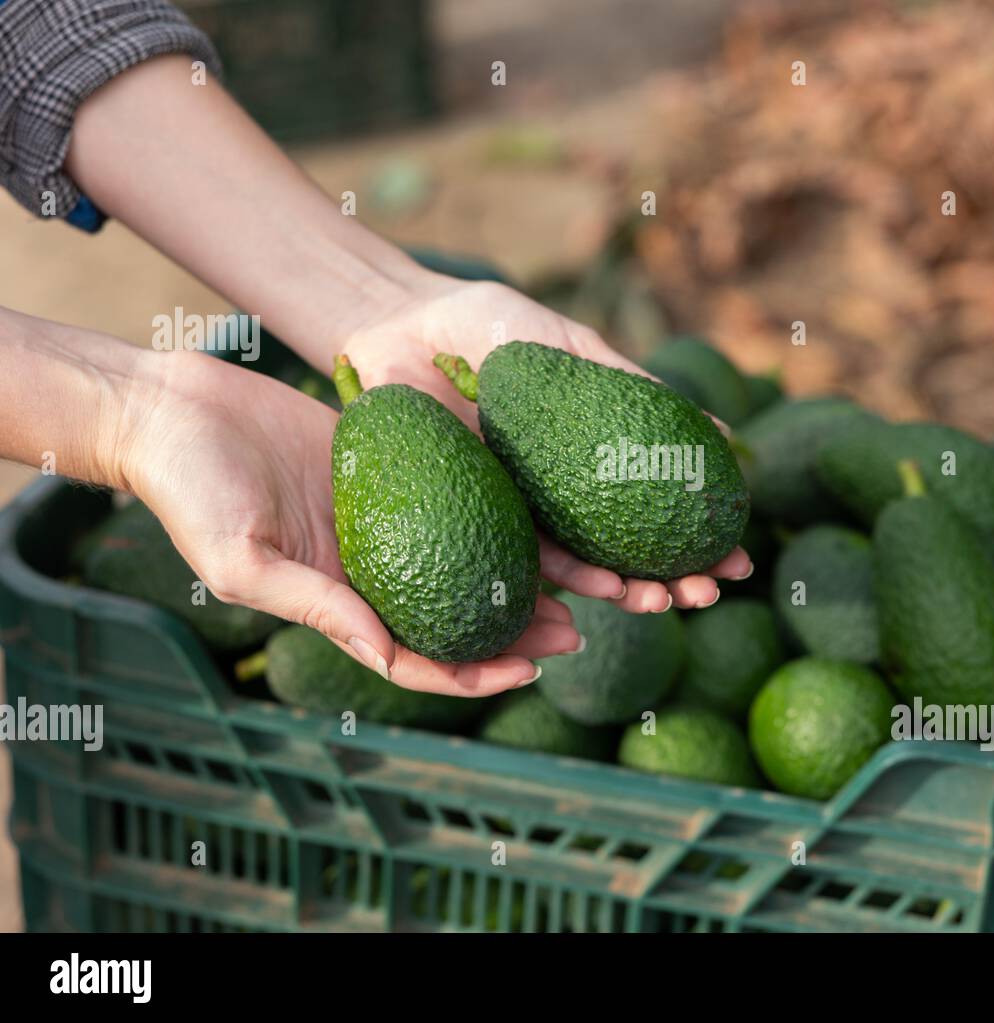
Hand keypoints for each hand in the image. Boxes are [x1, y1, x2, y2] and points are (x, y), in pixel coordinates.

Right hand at [120, 350, 579, 694]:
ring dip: (525, 572)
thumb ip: (316, 606)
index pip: (417, 654)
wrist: (174, 410)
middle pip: (460, 610)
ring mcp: (385, 516)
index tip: (530, 670)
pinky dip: (501, 503)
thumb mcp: (242, 559)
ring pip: (472, 553)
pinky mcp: (392, 464)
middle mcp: (371, 565)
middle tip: (578, 630)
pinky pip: (459, 488)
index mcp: (339, 601)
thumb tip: (384, 653)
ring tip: (585, 580)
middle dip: (519, 629)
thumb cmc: (190, 491)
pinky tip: (547, 505)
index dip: (472, 672)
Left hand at [338, 275, 753, 612]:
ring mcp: (515, 513)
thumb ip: (633, 388)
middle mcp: (556, 497)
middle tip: (709, 593)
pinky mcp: (469, 520)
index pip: (653, 513)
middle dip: (672, 582)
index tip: (736, 559)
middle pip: (625, 553)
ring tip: (664, 602)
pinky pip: (519, 560)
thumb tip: (722, 433)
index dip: (698, 543)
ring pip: (578, 569)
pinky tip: (600, 595)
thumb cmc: (488, 326)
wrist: (400, 324)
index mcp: (586, 461)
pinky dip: (562, 582)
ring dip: (626, 594)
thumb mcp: (572, 350)